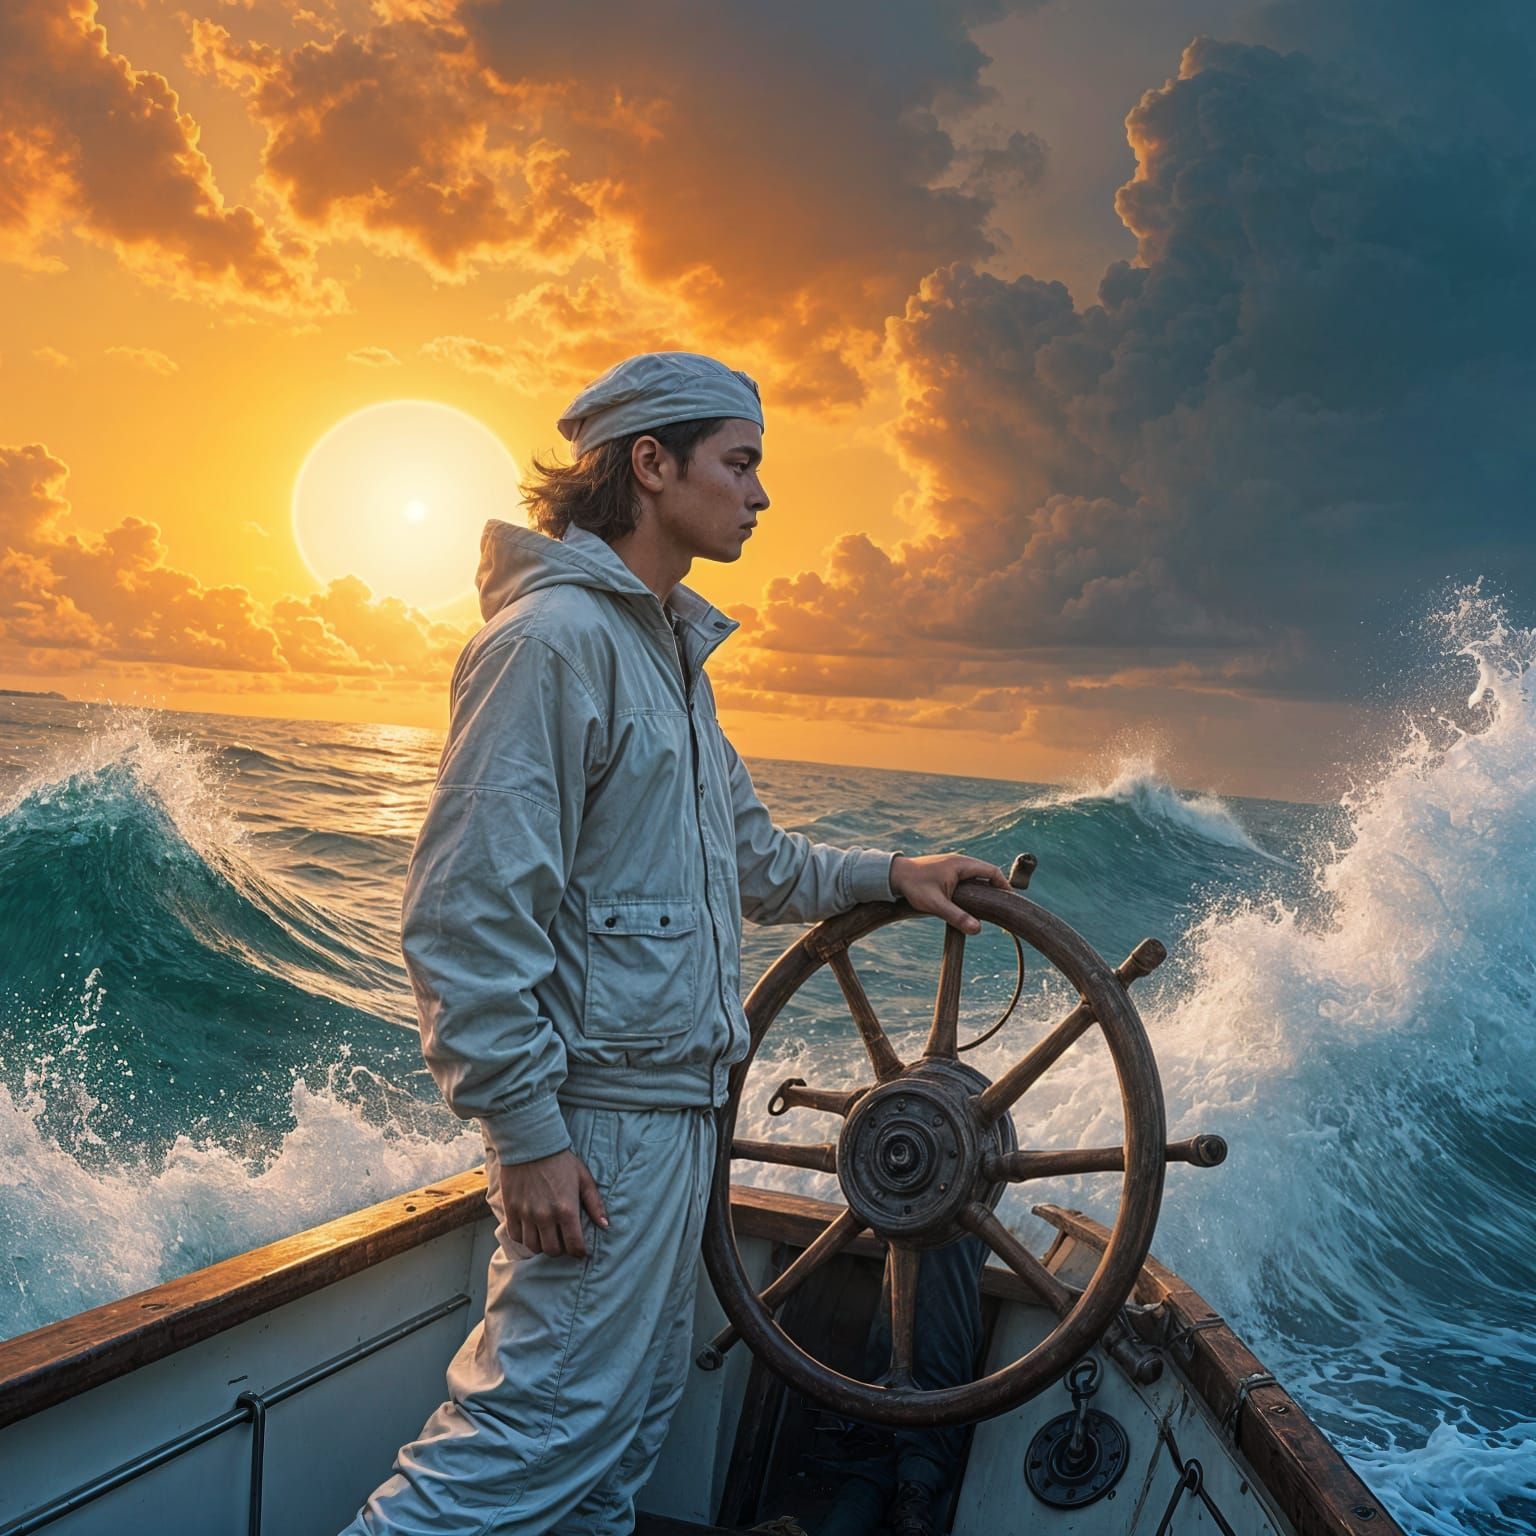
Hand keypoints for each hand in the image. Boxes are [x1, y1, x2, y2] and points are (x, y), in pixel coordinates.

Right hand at [498, 1149, 608, 1257]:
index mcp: (566, 1209)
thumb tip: (605, 1225)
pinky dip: (524, 1238)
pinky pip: (516, 1236)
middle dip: (561, 1250)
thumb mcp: (583, 1178)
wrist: (531, 1145)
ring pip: (533, 1247)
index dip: (579, 1252)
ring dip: (542, 1246)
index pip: (574, 1245)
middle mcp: (545, 1216)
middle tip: (563, 1241)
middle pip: (553, 1250)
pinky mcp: (511, 1210)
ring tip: (547, 1236)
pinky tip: (531, 1230)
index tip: (581, 1250)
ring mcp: (526, 1214)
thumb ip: (595, 1204)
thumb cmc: (561, 1161)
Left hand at [890, 853, 1010, 933]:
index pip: (992, 872)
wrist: (893, 874)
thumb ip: (957, 916)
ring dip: (984, 887)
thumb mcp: (936, 904)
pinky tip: (972, 901)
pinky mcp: (946, 869)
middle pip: (986, 872)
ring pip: (976, 874)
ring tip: (991, 905)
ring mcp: (953, 864)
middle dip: (996, 888)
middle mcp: (960, 861)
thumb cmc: (914, 886)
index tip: (1011, 900)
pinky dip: (974, 886)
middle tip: (1004, 906)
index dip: (1004, 885)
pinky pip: (967, 876)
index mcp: (961, 865)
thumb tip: (977, 929)